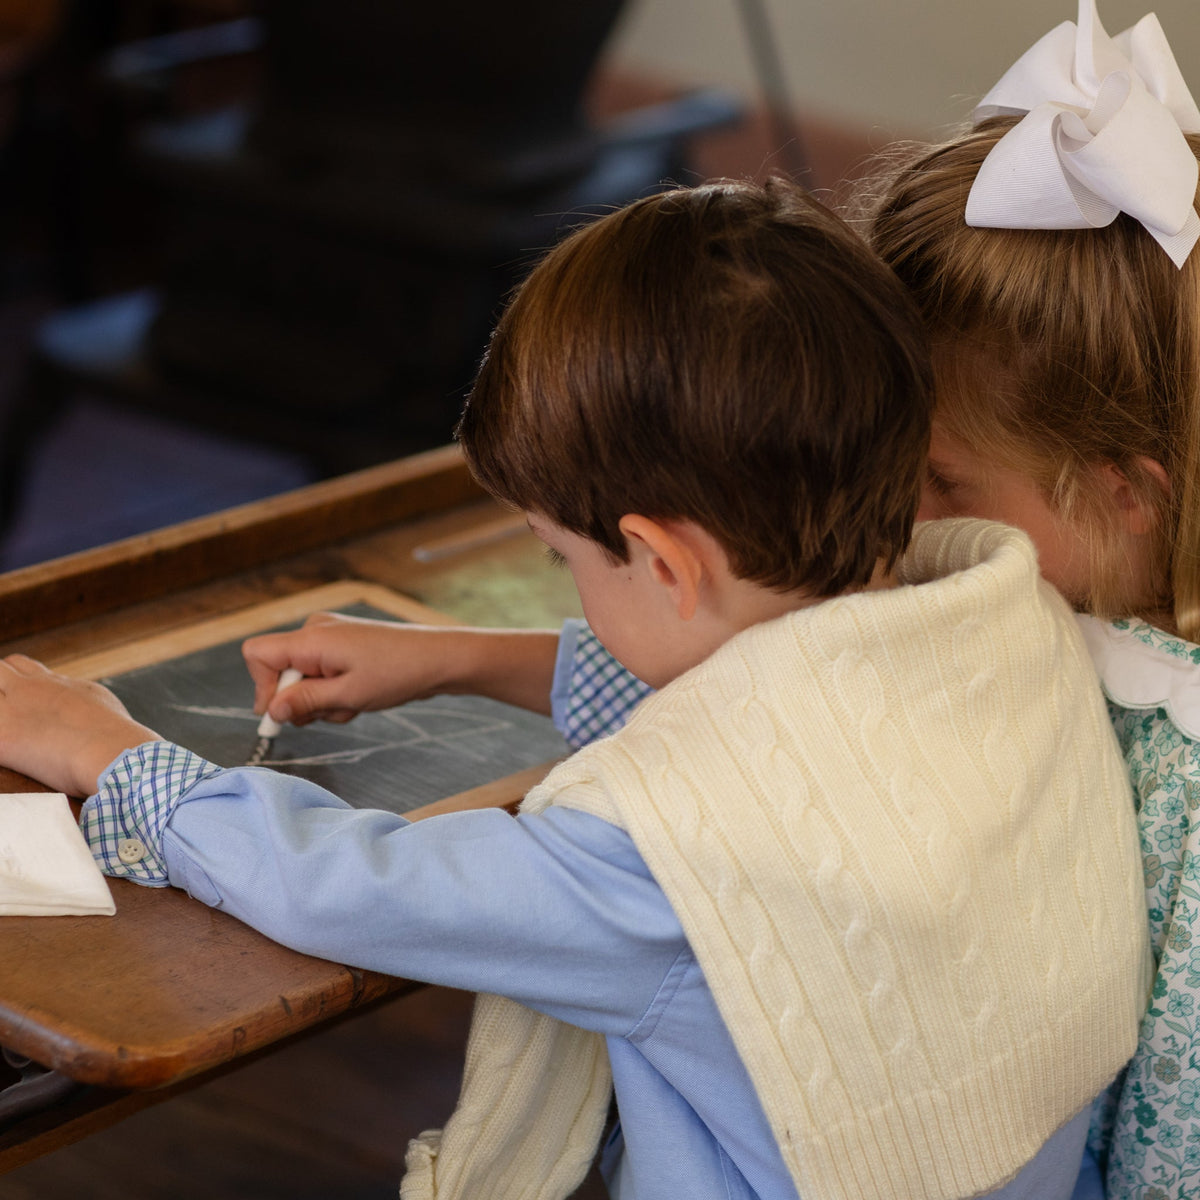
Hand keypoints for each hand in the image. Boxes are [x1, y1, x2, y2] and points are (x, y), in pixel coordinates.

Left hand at [0, 655, 161, 796]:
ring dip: (0, 710)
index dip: (13, 679)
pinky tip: (9, 751)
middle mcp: (32, 689)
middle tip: (11, 714)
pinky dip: (0, 743)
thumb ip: (78, 698)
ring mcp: (14, 710)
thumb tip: (79, 707)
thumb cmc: (116, 735)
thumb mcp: (100, 701)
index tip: (16, 697)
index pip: (19, 666)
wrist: (116, 753)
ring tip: (14, 730)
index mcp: (54, 683)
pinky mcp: (4, 737)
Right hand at [243, 613, 559, 727]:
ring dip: (323, 700)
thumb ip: (305, 702)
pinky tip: (361, 696)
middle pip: (280, 671)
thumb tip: (271, 711)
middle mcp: (316, 631)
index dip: (263, 687)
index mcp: (311, 637)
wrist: (441, 659)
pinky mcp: (344, 646)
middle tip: (334, 711)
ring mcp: (331, 637)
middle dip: (301, 700)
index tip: (285, 714)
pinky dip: (335, 691)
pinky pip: (322, 674)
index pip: (257, 654)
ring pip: (303, 678)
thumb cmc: (399, 673)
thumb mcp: (348, 695)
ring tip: (356, 702)